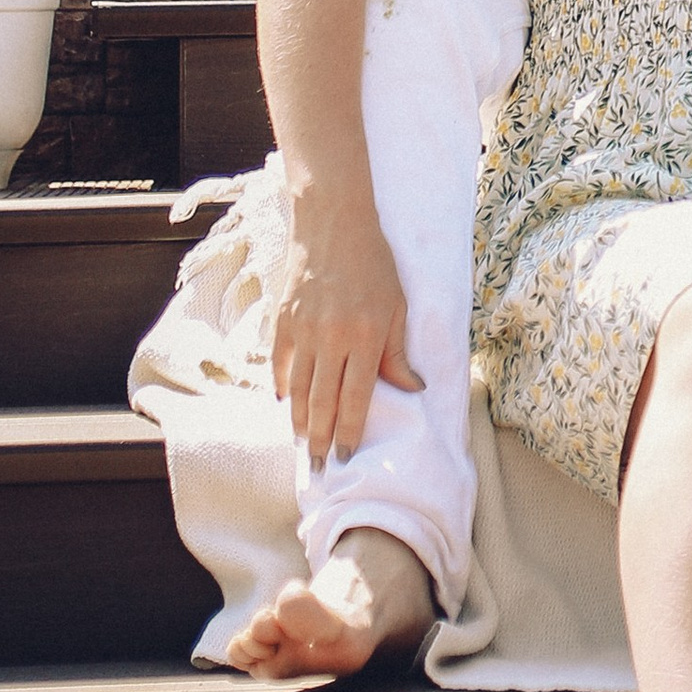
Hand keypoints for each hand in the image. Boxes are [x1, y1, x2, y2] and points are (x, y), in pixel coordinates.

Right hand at [270, 195, 422, 469]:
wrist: (334, 224)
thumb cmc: (374, 265)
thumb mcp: (397, 306)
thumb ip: (397, 352)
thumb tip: (412, 390)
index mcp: (365, 336)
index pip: (356, 398)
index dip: (351, 431)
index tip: (347, 456)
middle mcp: (331, 338)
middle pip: (323, 402)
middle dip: (321, 439)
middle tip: (319, 467)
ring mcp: (302, 330)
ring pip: (298, 390)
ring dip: (299, 422)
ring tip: (303, 445)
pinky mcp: (282, 321)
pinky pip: (279, 364)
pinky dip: (281, 387)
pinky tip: (284, 405)